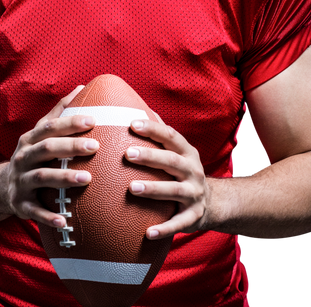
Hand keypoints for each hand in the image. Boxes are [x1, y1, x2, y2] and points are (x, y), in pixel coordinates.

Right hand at [7, 85, 98, 227]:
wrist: (1, 188)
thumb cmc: (33, 154)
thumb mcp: (41, 133)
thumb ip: (61, 111)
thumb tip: (82, 87)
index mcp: (30, 139)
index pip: (50, 127)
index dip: (70, 123)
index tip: (93, 120)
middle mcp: (23, 158)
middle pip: (46, 149)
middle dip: (71, 147)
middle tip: (95, 147)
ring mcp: (20, 181)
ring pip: (41, 177)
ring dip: (64, 177)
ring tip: (88, 178)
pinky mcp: (20, 204)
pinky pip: (34, 211)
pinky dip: (49, 216)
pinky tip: (66, 221)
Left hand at [125, 119, 209, 238]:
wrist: (213, 202)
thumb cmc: (183, 171)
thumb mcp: (177, 152)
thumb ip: (160, 135)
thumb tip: (134, 108)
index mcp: (187, 152)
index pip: (170, 136)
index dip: (152, 129)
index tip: (131, 123)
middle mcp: (192, 171)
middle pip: (171, 161)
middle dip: (150, 157)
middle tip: (127, 153)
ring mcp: (194, 194)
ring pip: (174, 190)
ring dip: (152, 189)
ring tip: (131, 188)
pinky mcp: (194, 216)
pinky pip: (179, 223)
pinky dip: (164, 229)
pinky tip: (147, 233)